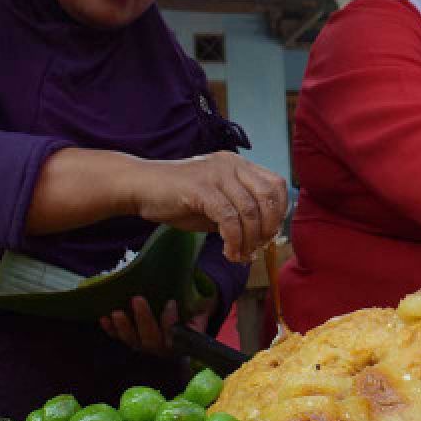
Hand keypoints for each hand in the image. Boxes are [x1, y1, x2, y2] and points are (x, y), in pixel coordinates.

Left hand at [100, 296, 215, 354]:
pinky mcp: (131, 341)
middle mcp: (160, 348)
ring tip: (116, 312)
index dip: (170, 320)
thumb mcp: (201, 314)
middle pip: (150, 338)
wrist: (182, 330)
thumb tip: (202, 303)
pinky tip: (103, 318)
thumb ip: (201, 312)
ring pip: (132, 341)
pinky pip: (118, 338)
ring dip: (123, 327)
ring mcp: (144, 346)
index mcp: (180, 342)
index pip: (174, 334)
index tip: (171, 302)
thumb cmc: (192, 316)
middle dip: (143, 319)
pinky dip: (110, 330)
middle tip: (137, 299)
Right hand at [128, 153, 287, 262]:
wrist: (141, 187)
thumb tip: (262, 238)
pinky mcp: (201, 188)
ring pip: (249, 210)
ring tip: (240, 255)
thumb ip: (239, 213)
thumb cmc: (178, 198)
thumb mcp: (217, 203)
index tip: (269, 235)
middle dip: (268, 228)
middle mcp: (232, 165)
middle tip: (257, 248)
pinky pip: (228, 219)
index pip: (276, 185)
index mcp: (239, 165)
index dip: (279, 212)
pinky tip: (228, 252)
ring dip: (249, 240)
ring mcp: (217, 174)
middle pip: (268, 196)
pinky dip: (233, 240)